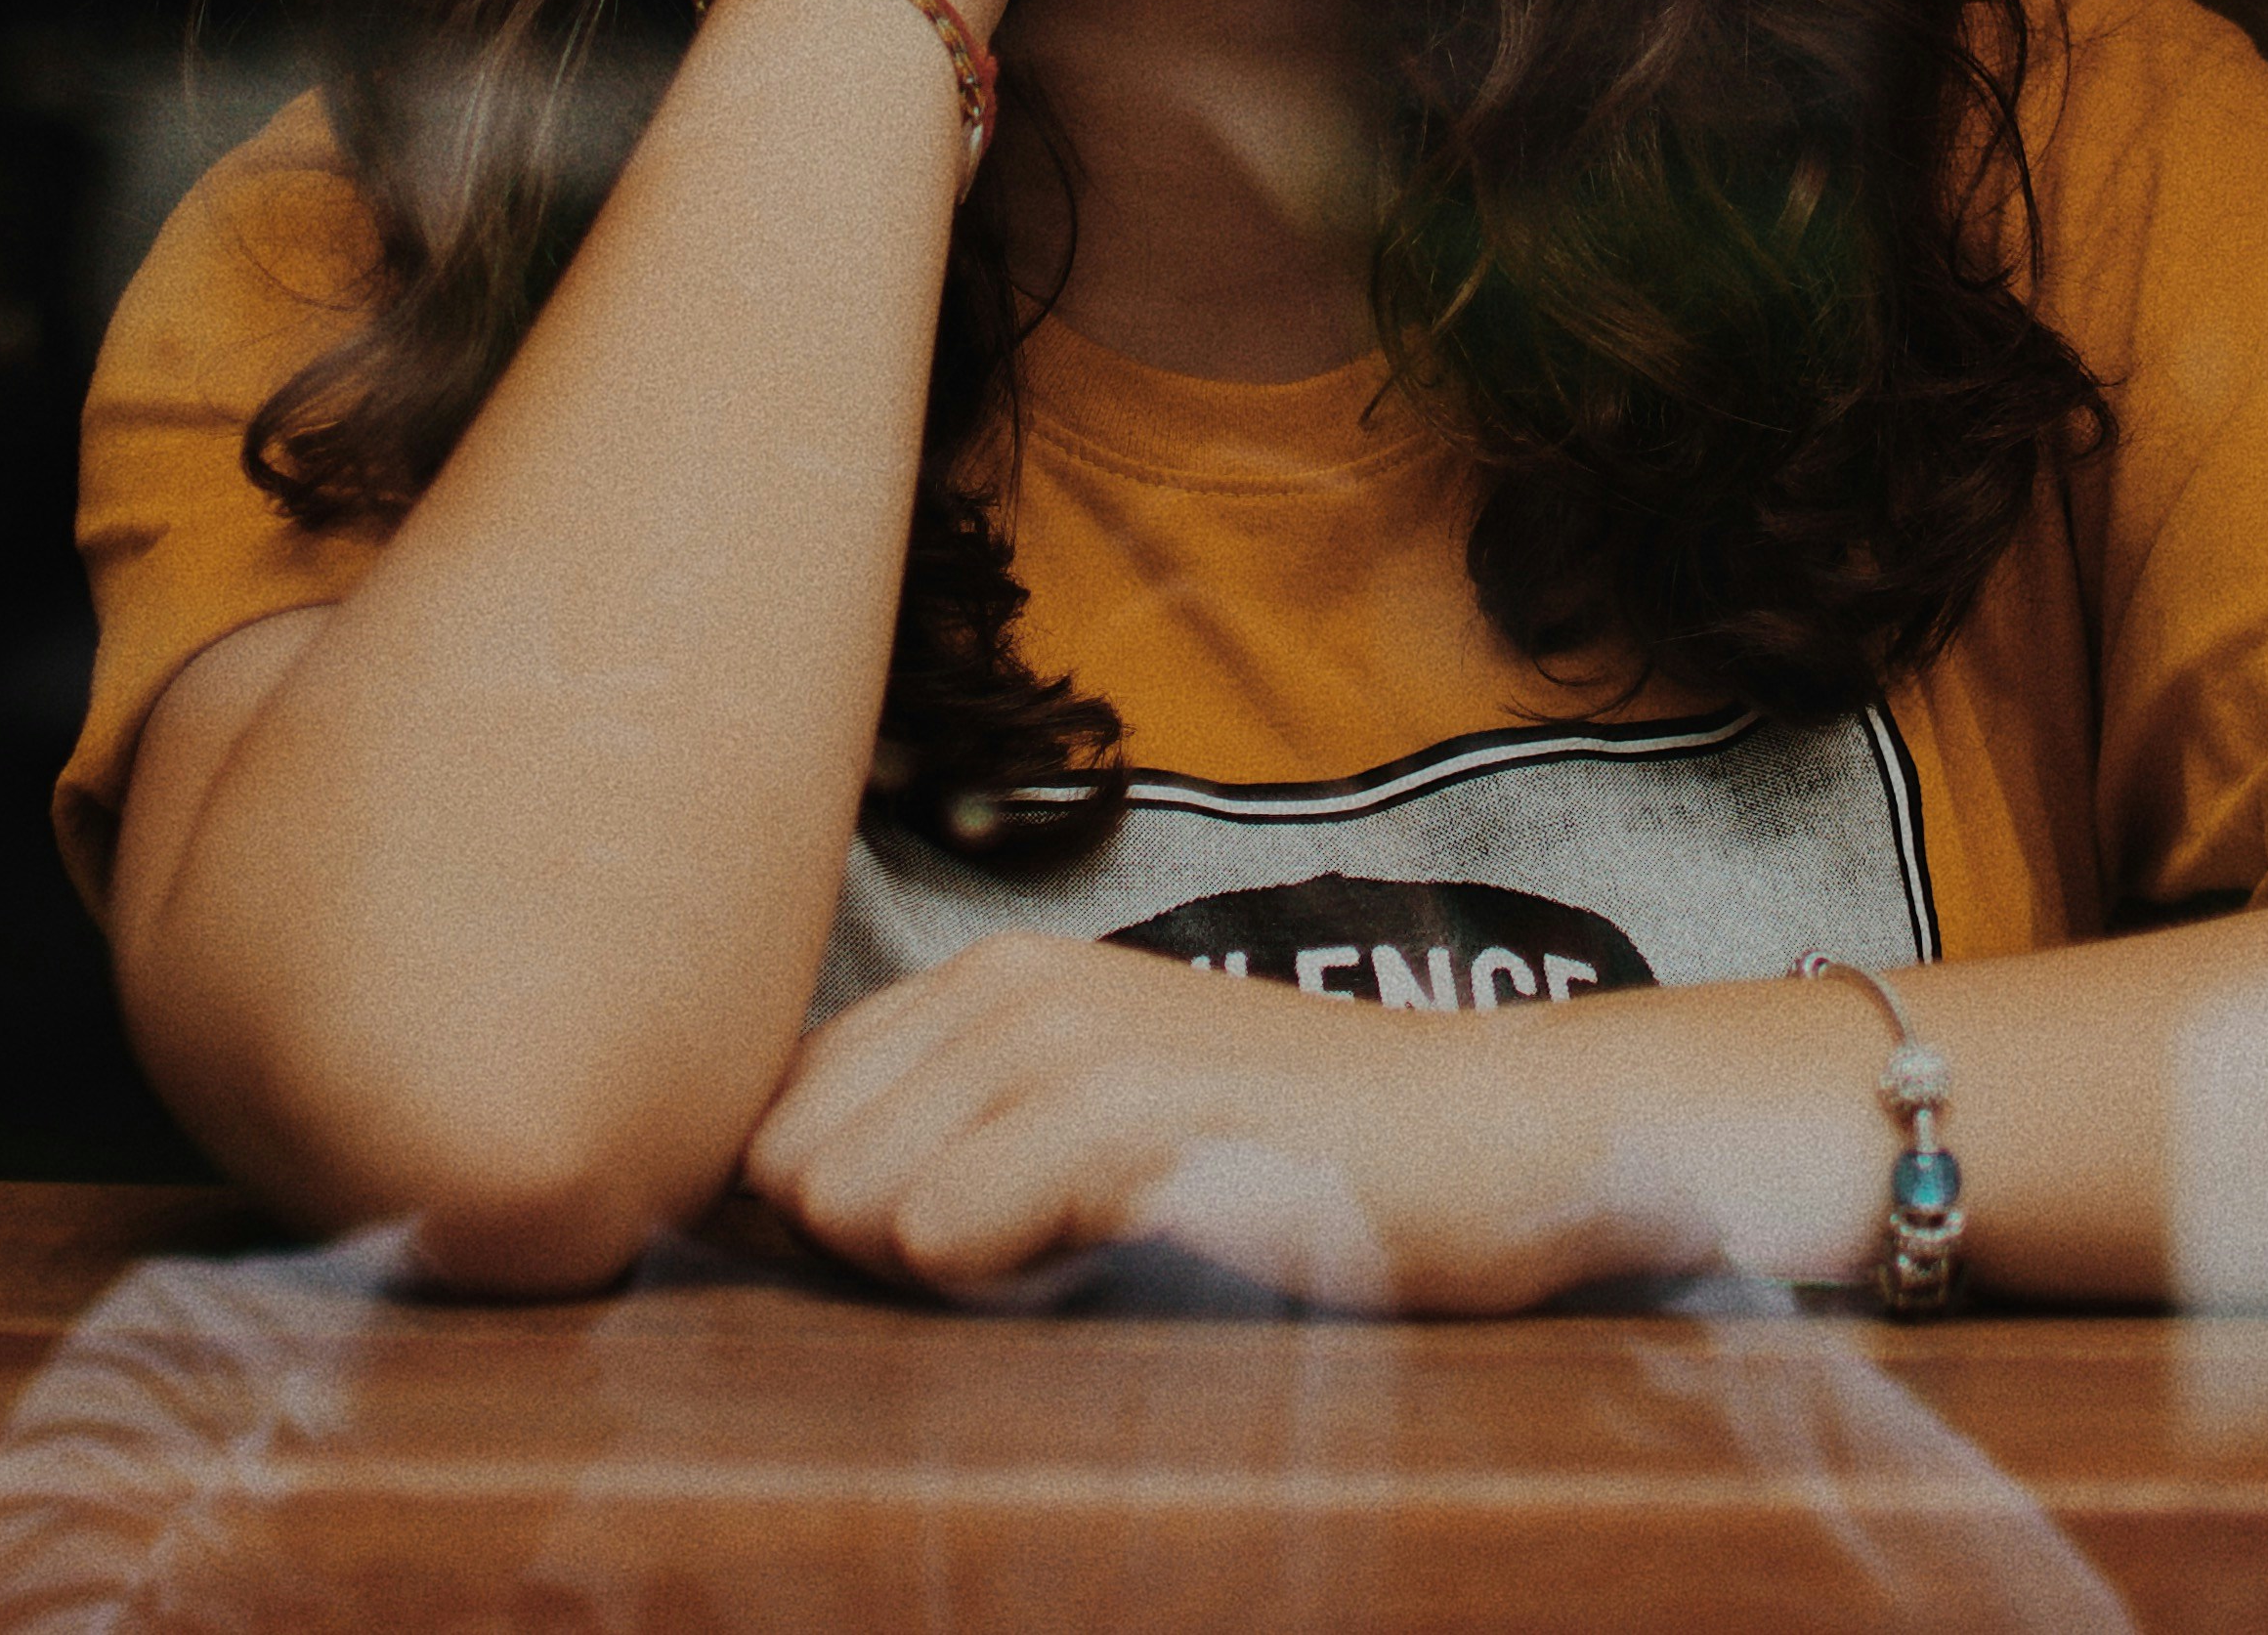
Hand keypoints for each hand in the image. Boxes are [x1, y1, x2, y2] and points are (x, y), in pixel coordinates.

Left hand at [739, 934, 1645, 1313]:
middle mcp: (1004, 984)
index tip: (969, 1244)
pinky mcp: (1120, 1112)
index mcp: (986, 981)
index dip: (839, 1215)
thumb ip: (951, 1141)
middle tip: (1036, 1254)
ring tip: (1087, 1254)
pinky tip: (1121, 1258)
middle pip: (789, 1165)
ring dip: (946, 1274)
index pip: (778, 1112)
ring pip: (847, 1202)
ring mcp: (1059, 1038)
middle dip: (877, 1249)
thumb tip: (783, 1214)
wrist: (1489, 1137)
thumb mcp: (1095, 1122)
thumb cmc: (1289, 1159)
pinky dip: (1005, 1286)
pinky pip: (938, 1234)